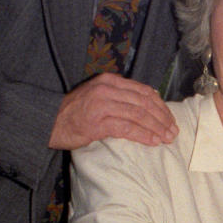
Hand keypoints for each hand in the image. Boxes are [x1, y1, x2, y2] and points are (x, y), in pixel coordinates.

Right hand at [49, 73, 177, 149]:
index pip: (143, 91)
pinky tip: (152, 142)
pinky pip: (127, 128)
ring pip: (138, 115)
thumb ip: (119, 97)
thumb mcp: (98, 95)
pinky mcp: (97, 122)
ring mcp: (102, 105)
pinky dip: (143, 135)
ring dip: (156, 128)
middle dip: (162, 118)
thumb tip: (147, 105)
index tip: (169, 118)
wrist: (49, 121)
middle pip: (144, 103)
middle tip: (173, 131)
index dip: (160, 106)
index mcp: (109, 81)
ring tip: (167, 138)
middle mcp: (107, 89)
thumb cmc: (75, 112)